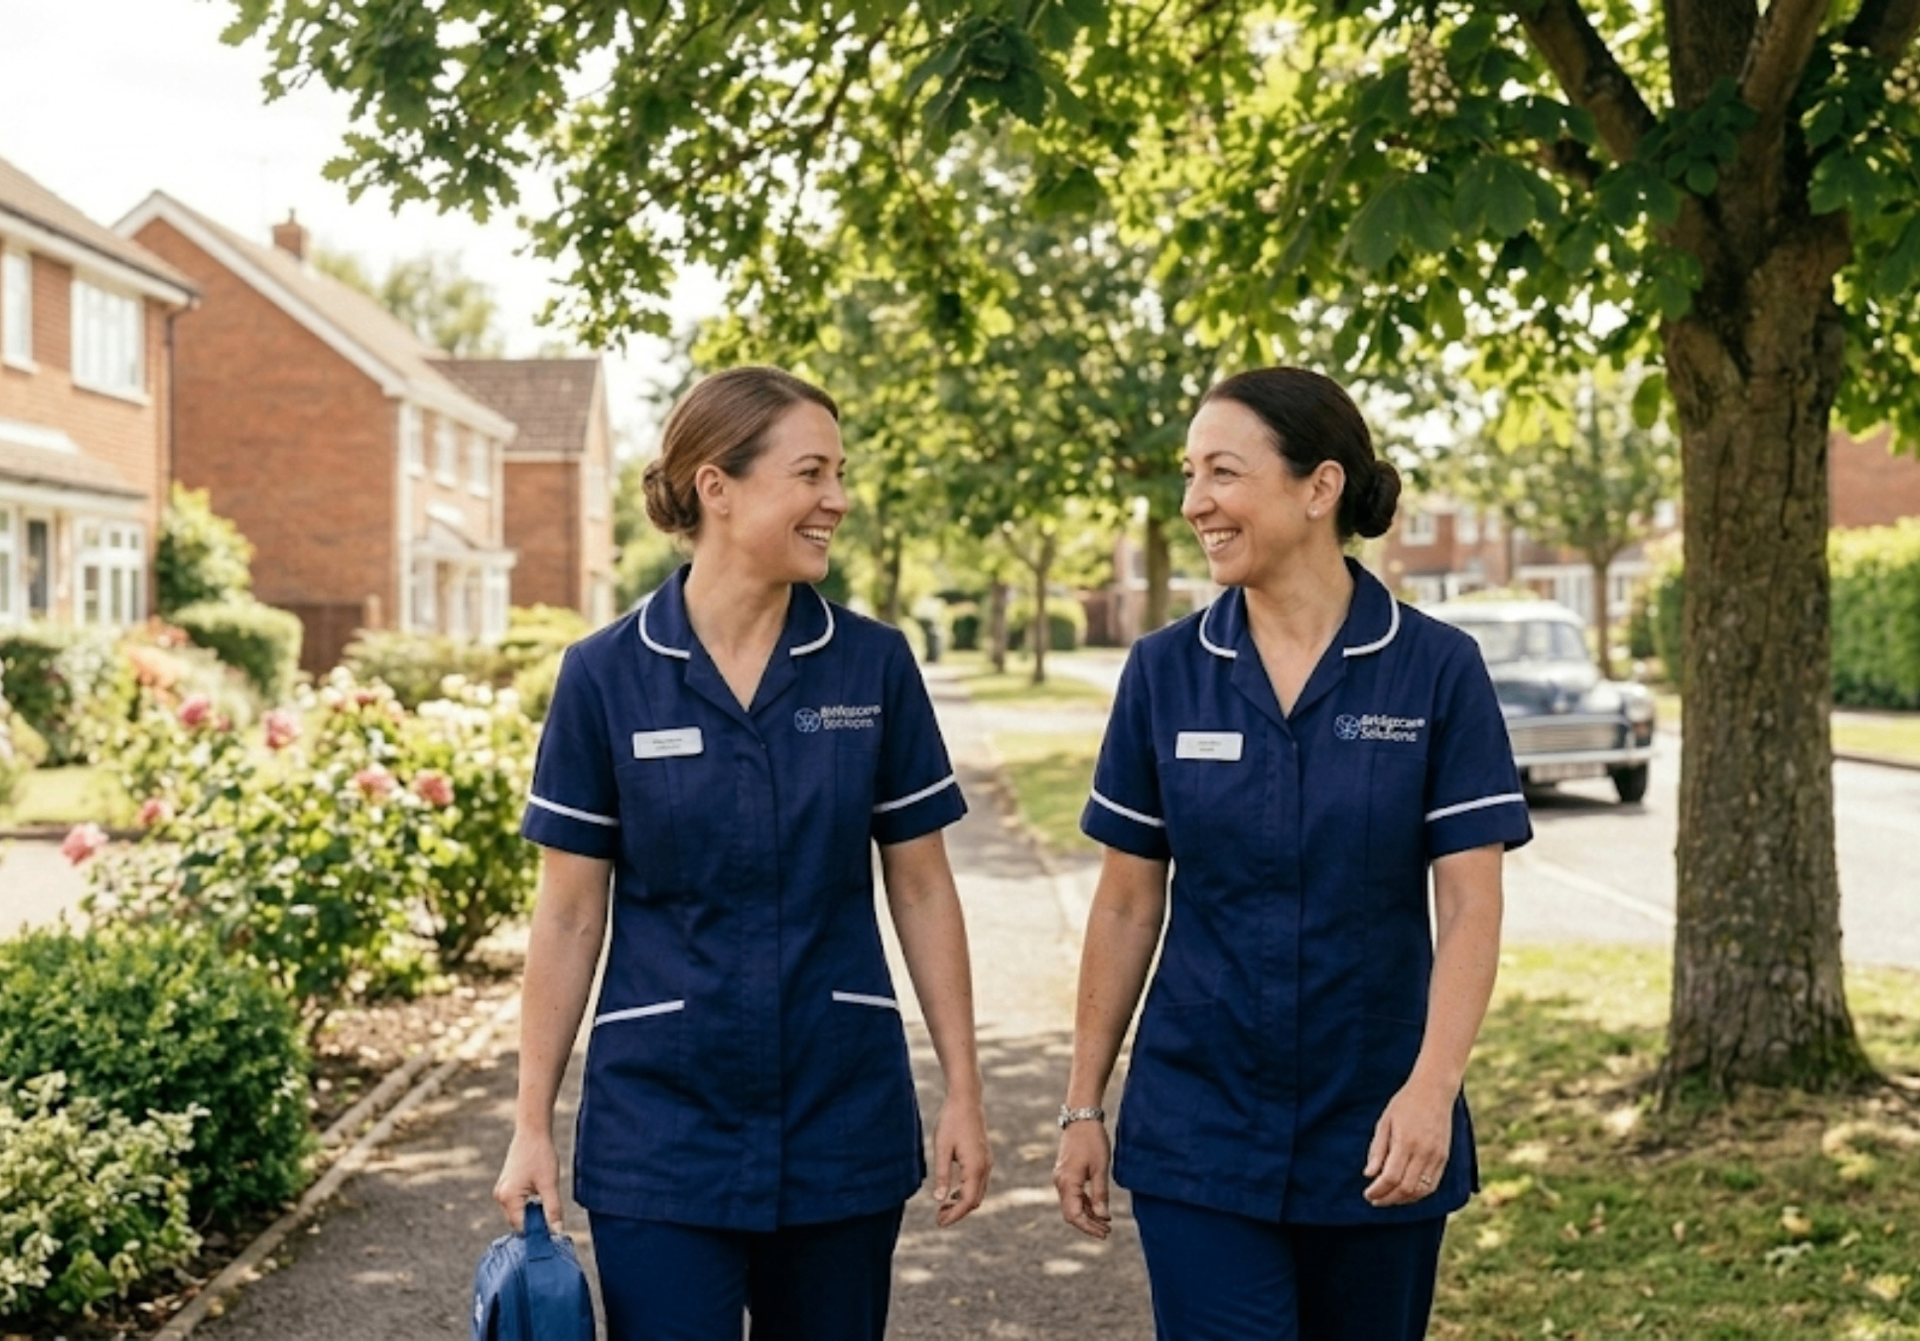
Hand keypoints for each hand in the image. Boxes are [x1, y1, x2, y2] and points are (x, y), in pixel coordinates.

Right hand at [493, 1129, 563, 1231]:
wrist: (532, 1131)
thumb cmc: (540, 1155)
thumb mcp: (549, 1184)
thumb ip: (553, 1209)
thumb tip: (557, 1230)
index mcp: (508, 1197)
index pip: (521, 1227)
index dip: (537, 1231)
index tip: (552, 1231)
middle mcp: (500, 1196)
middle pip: (518, 1221)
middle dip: (534, 1221)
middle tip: (552, 1215)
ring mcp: (501, 1190)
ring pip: (517, 1212)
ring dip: (531, 1212)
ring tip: (546, 1200)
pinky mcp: (505, 1185)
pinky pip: (516, 1203)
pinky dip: (527, 1204)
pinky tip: (539, 1194)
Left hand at [930, 1098, 991, 1226]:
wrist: (966, 1099)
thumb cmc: (951, 1121)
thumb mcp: (941, 1148)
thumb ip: (942, 1175)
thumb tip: (939, 1200)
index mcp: (975, 1167)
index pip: (968, 1201)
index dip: (954, 1215)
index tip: (939, 1223)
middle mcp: (985, 1167)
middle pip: (975, 1200)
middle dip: (958, 1212)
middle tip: (938, 1218)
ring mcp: (987, 1161)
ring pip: (978, 1192)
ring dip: (962, 1203)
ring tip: (943, 1207)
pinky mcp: (984, 1157)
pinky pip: (978, 1182)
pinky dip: (967, 1192)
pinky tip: (952, 1191)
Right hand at [1053, 1119, 1112, 1238]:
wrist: (1081, 1118)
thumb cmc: (1092, 1141)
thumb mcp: (1100, 1168)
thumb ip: (1100, 1194)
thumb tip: (1103, 1217)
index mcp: (1067, 1183)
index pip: (1074, 1215)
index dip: (1089, 1227)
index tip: (1105, 1233)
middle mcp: (1060, 1183)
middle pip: (1071, 1213)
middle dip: (1088, 1224)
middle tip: (1107, 1232)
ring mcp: (1061, 1178)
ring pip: (1072, 1205)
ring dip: (1088, 1215)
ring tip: (1105, 1223)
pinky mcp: (1066, 1174)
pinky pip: (1073, 1195)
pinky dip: (1085, 1204)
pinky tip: (1098, 1208)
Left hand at [1363, 1076, 1454, 1206]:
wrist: (1434, 1091)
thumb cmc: (1405, 1104)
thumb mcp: (1385, 1122)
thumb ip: (1378, 1150)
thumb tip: (1369, 1175)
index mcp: (1406, 1142)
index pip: (1390, 1177)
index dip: (1378, 1190)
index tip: (1368, 1194)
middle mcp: (1424, 1152)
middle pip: (1405, 1188)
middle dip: (1388, 1198)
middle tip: (1375, 1200)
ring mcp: (1437, 1156)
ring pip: (1421, 1191)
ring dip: (1403, 1200)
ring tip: (1388, 1198)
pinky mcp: (1444, 1158)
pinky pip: (1432, 1185)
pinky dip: (1418, 1194)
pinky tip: (1405, 1193)